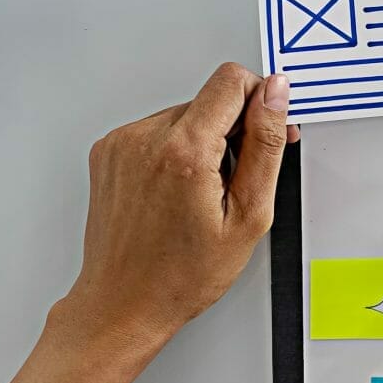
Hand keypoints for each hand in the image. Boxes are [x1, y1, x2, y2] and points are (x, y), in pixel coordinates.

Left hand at [57, 62, 292, 370]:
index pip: (231, 81)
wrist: (125, 301)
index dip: (259, 101)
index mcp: (184, 150)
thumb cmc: (182, 275)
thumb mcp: (249, 215)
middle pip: (208, 99)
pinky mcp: (108, 151)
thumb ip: (265, 146)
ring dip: (202, 144)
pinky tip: (177, 193)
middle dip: (231, 132)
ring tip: (201, 194)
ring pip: (183, 115)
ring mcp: (121, 143)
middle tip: (234, 183)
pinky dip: (174, 153)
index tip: (265, 129)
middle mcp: (145, 138)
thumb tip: (274, 96)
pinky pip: (155, 132)